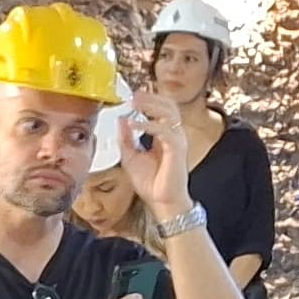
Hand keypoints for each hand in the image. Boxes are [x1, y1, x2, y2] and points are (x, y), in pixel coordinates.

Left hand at [122, 88, 195, 217]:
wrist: (163, 204)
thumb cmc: (152, 184)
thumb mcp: (131, 157)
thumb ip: (126, 138)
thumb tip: (121, 119)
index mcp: (165, 135)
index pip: (162, 109)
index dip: (149, 99)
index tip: (133, 95)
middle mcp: (174, 135)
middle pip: (168, 105)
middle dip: (150, 97)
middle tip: (133, 94)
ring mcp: (177, 141)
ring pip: (169, 113)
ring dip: (150, 105)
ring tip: (134, 103)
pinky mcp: (176, 149)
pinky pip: (164, 130)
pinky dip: (148, 125)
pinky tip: (134, 124)